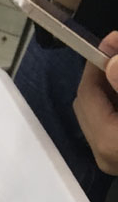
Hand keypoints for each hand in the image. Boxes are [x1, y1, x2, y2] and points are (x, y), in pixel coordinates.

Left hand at [73, 32, 117, 175]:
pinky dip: (116, 104)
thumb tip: (112, 58)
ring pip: (99, 113)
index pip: (87, 92)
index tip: (111, 41)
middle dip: (105, 75)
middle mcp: (103, 155)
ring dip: (111, 89)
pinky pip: (110, 124)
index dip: (97, 62)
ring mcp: (110, 160)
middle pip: (89, 102)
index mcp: (107, 140)